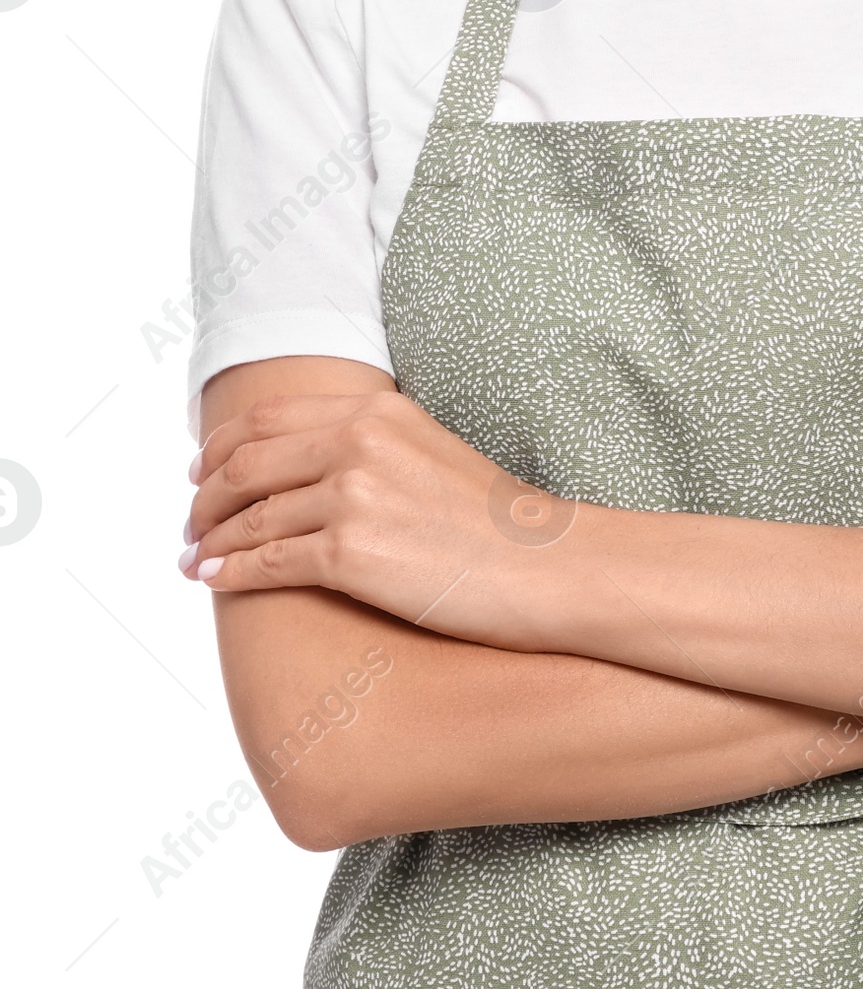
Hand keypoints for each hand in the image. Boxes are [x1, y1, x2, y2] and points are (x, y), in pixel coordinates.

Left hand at [179, 387, 575, 647]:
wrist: (547, 568)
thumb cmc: (496, 524)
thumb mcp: (429, 452)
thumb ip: (371, 444)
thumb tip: (310, 464)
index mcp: (376, 411)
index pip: (267, 417)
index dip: (221, 444)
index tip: (201, 468)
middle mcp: (357, 443)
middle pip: (245, 462)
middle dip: (204, 494)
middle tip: (189, 518)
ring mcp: (352, 496)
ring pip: (249, 514)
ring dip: (208, 537)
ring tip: (191, 555)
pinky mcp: (350, 554)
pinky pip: (265, 561)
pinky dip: (228, 569)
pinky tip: (212, 577)